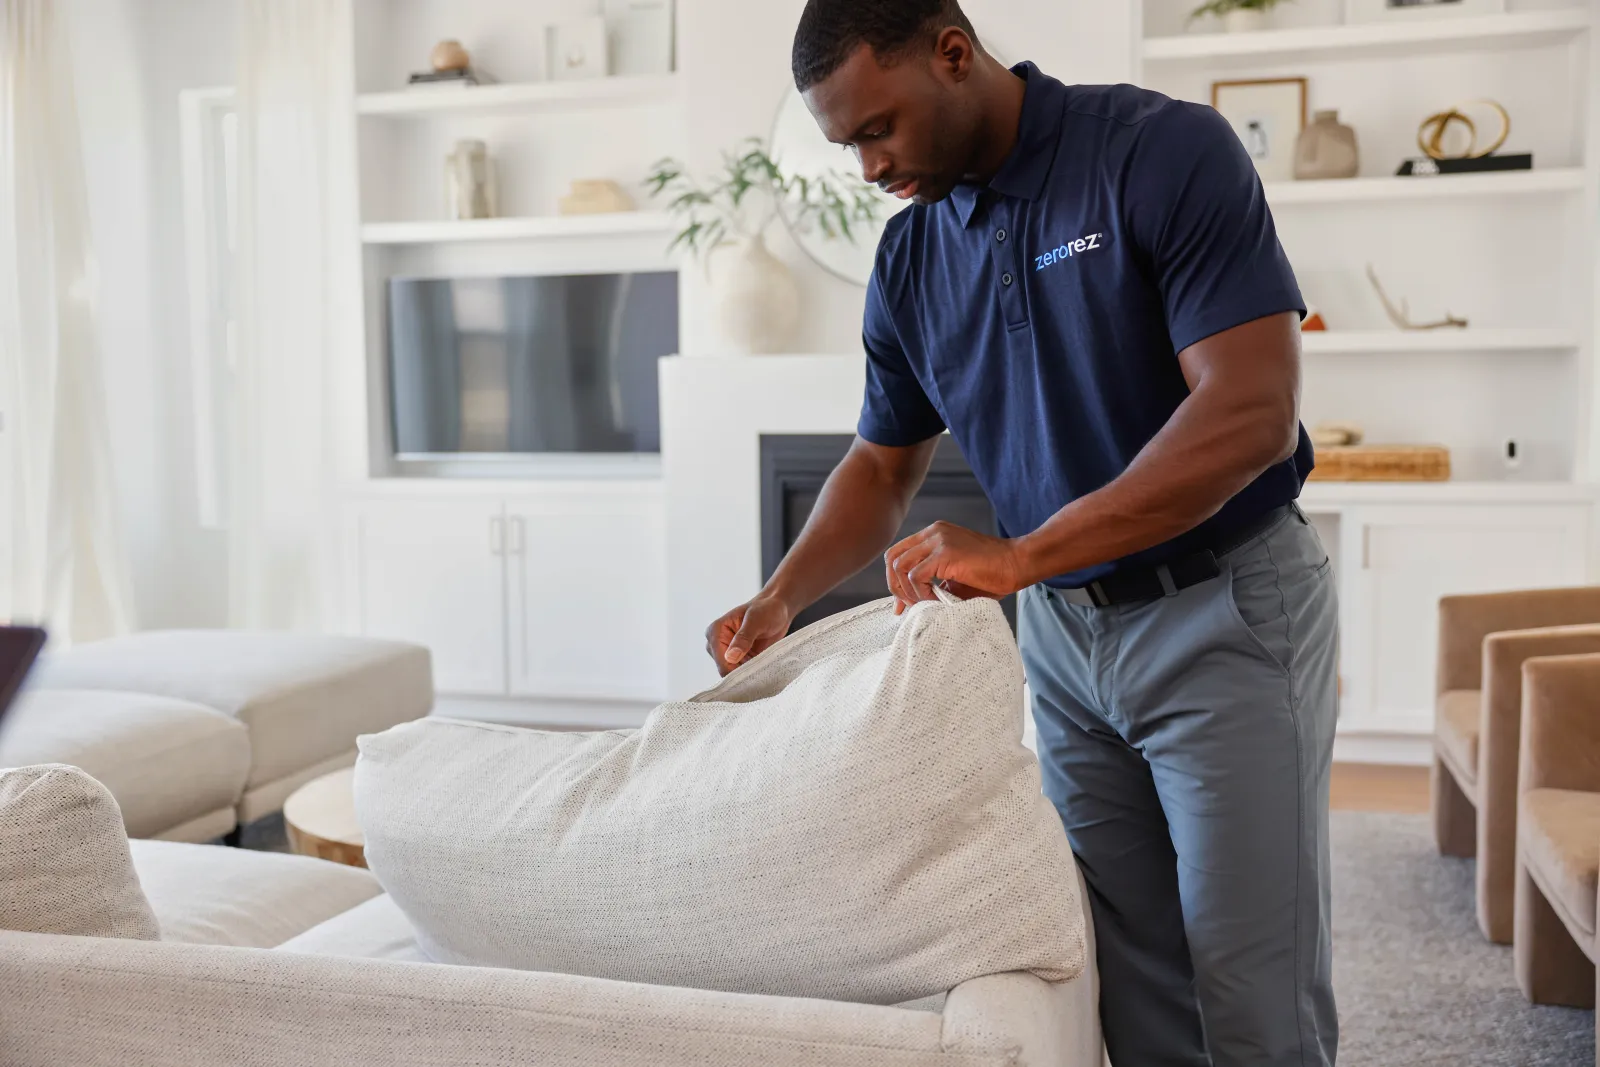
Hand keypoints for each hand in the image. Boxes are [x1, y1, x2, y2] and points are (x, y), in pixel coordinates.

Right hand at [705, 594, 793, 675]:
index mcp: (715, 631)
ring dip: (749, 674)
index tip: (755, 672)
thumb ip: (744, 637)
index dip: (736, 670)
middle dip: (743, 674)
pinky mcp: (737, 660)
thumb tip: (731, 657)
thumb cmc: (766, 610)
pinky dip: (752, 673)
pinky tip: (763, 668)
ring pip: (733, 675)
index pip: (721, 660)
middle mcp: (716, 644)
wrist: (777, 611)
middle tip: (762, 670)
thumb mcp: (757, 620)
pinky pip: (742, 674)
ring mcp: (726, 653)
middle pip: (725, 670)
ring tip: (764, 667)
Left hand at [884, 521, 1028, 613]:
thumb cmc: (992, 574)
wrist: (1018, 564)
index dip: (894, 579)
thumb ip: (931, 583)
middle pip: (893, 557)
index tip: (901, 603)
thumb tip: (908, 602)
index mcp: (933, 535)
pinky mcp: (946, 552)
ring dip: (907, 591)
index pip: (898, 552)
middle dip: (895, 586)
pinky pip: (916, 575)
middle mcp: (933, 533)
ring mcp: (938, 540)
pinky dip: (921, 592)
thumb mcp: (953, 577)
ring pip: (900, 566)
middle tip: (907, 606)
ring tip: (924, 604)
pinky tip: (936, 599)